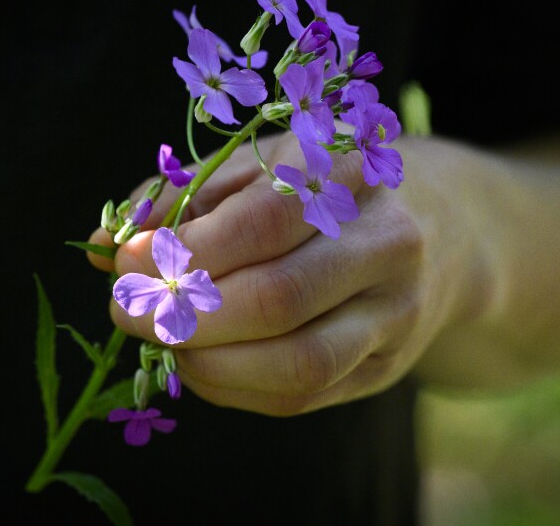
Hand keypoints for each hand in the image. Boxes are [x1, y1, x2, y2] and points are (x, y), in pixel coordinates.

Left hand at [90, 128, 559, 407]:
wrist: (447, 231)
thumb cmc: (336, 188)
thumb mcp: (272, 165)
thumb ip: (190, 196)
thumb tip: (112, 247)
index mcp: (358, 177)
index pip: (266, 221)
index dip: (187, 251)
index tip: (126, 264)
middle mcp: (390, 247)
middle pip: (281, 299)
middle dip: (186, 317)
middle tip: (127, 312)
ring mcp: (398, 316)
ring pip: (298, 364)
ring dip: (208, 363)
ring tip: (162, 341)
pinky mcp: (389, 366)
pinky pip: (304, 395)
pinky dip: (236, 387)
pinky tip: (202, 364)